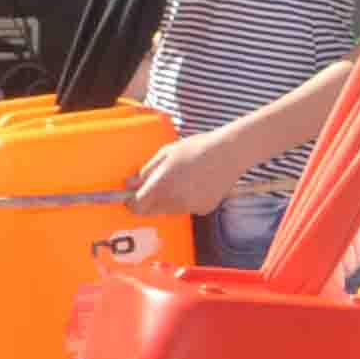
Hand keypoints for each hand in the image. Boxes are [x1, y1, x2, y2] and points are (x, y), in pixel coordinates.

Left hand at [128, 129, 247, 219]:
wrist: (230, 153)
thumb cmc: (197, 148)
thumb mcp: (166, 153)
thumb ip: (147, 171)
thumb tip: (130, 184)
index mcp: (163, 184)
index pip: (139, 204)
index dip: (132, 203)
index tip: (129, 199)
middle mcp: (175, 199)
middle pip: (152, 210)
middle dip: (148, 202)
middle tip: (153, 187)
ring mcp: (191, 206)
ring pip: (169, 210)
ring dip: (167, 201)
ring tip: (179, 181)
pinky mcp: (204, 208)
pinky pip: (187, 208)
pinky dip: (186, 201)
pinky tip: (195, 185)